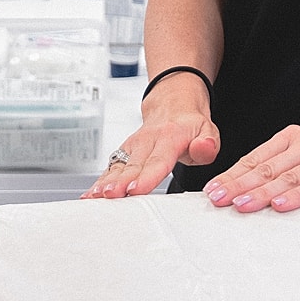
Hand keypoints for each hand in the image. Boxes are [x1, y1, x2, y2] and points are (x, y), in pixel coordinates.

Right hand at [82, 84, 219, 198]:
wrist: (174, 104)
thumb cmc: (190, 124)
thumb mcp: (208, 130)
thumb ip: (207, 144)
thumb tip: (204, 147)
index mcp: (170, 137)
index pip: (158, 160)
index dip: (146, 176)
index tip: (135, 189)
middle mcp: (147, 140)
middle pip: (132, 165)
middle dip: (120, 182)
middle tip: (110, 195)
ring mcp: (133, 145)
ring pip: (118, 165)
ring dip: (106, 181)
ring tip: (95, 196)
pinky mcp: (124, 151)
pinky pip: (111, 166)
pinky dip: (100, 180)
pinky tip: (91, 193)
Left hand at [203, 125, 299, 212]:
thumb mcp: (298, 172)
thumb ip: (272, 178)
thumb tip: (232, 195)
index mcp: (291, 138)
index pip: (255, 159)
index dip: (232, 175)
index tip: (212, 191)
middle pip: (267, 168)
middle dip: (239, 185)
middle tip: (219, 199)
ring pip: (288, 177)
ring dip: (262, 193)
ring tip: (242, 205)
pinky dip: (297, 196)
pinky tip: (280, 205)